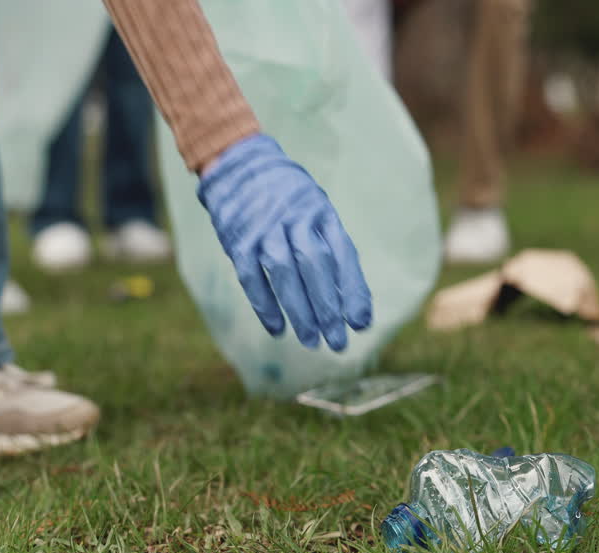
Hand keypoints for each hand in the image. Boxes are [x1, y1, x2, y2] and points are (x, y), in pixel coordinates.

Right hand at [198, 134, 372, 350]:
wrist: (238, 164)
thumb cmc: (287, 199)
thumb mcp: (316, 210)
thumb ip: (332, 248)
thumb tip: (351, 299)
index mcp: (321, 212)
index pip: (342, 254)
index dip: (352, 290)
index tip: (361, 323)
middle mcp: (294, 218)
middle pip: (315, 266)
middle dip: (328, 307)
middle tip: (337, 342)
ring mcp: (264, 228)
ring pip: (284, 273)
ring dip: (299, 310)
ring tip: (311, 341)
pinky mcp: (237, 239)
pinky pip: (251, 276)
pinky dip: (264, 305)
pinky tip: (277, 329)